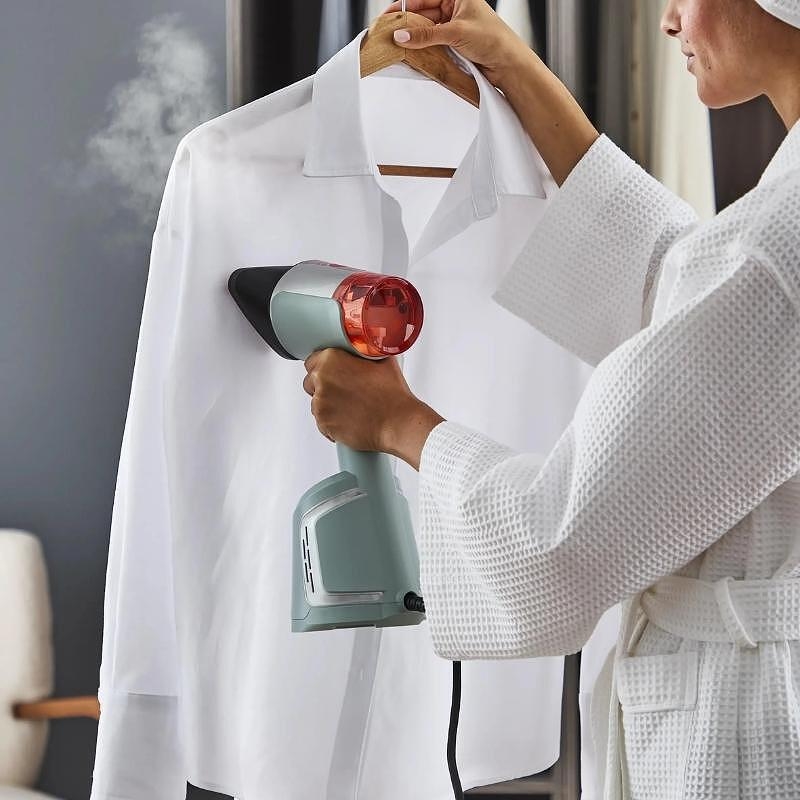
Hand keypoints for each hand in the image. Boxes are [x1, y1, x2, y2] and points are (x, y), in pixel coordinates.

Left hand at [303, 349, 444, 467]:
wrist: (398, 423)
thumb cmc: (392, 395)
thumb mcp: (383, 360)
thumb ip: (367, 352)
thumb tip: (368, 347)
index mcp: (331, 360)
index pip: (311, 360)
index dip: (322, 366)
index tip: (331, 372)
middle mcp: (322, 380)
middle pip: (310, 382)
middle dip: (323, 385)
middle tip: (342, 390)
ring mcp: (320, 403)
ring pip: (316, 403)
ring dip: (328, 404)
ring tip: (350, 406)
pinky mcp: (323, 423)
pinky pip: (321, 421)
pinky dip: (332, 421)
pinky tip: (349, 418)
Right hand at [384, 0, 530, 85]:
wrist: (508, 63)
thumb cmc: (493, 39)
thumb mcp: (455, 33)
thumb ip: (426, 36)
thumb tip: (401, 35)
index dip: (404, 6)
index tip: (387, 17)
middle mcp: (454, 7)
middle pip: (422, 13)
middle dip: (406, 23)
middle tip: (389, 34)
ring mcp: (453, 25)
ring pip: (426, 29)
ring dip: (413, 37)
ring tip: (398, 45)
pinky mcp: (454, 42)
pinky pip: (432, 42)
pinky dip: (422, 47)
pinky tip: (412, 51)